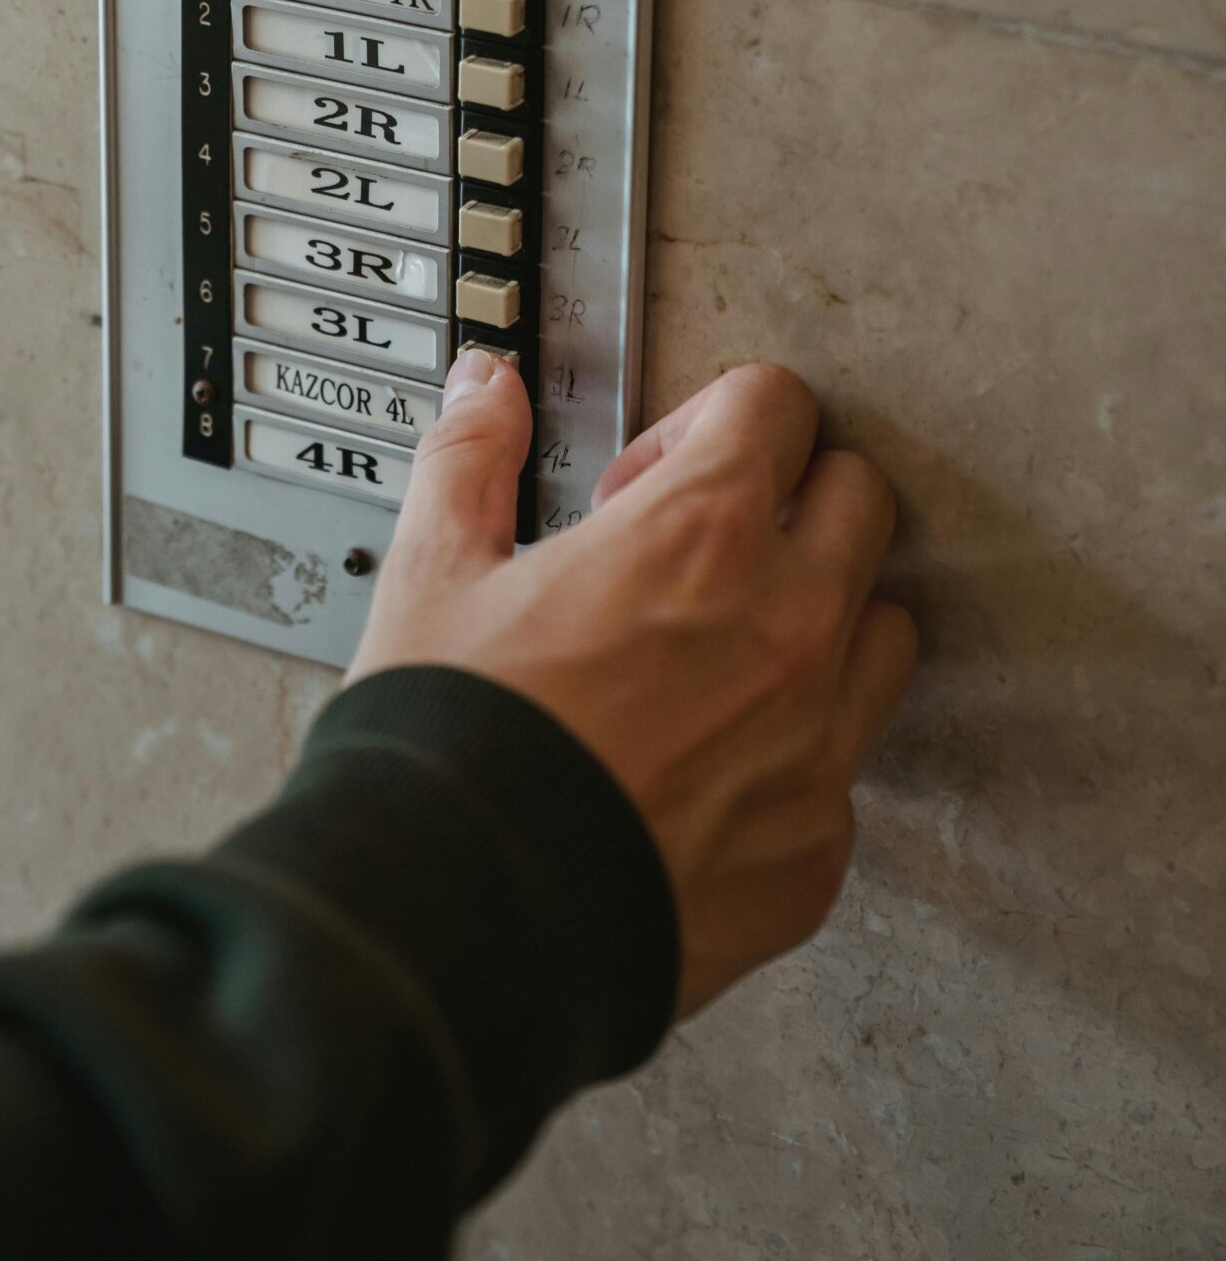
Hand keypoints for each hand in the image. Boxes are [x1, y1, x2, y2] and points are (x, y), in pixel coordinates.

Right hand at [348, 353, 916, 1018]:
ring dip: (820, 618)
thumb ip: (471, 458)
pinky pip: (844, 768)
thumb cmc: (447, 748)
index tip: (660, 472)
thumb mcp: (433, 572)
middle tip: (697, 547)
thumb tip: (487, 389)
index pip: (778, 407)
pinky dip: (793, 752)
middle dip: (786, 500)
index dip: (711, 421)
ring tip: (717, 653)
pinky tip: (703, 770)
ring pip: (884, 631)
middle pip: (860, 501)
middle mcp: (787, 630)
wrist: (460, 927)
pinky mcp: (818, 853)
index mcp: (698, 537)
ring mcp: (818, 748)